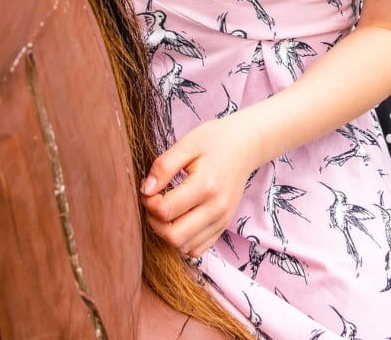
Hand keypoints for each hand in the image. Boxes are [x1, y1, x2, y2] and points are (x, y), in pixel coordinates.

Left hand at [140, 116, 269, 258]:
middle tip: (154, 202)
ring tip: (166, 210)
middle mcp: (216, 209)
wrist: (244, 146)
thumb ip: (164, 166)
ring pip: (184, 247)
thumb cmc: (214, 141)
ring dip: (167, 233)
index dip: (149, 202)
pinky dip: (182, 241)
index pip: (166, 211)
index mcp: (206, 186)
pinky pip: (197, 249)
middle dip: (155, 222)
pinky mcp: (222, 227)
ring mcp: (221, 221)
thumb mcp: (187, 144)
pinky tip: (178, 220)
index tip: (149, 189)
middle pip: (174, 237)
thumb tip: (146, 191)